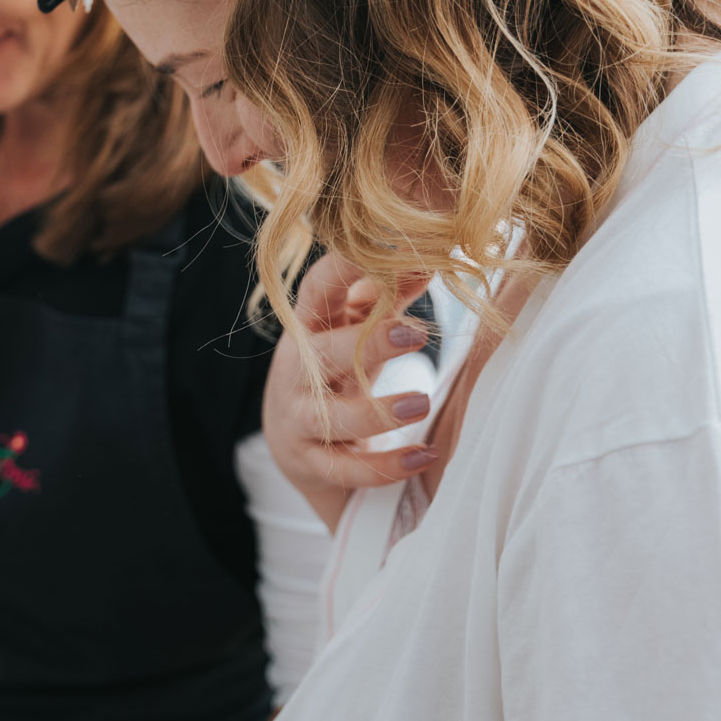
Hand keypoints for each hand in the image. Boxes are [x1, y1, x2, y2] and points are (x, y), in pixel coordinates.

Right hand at [263, 254, 436, 528]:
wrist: (292, 439)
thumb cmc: (334, 370)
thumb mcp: (352, 329)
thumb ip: (387, 295)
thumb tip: (429, 257)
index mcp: (309, 327)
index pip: (318, 291)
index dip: (344, 269)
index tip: (388, 252)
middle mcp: (297, 372)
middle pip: (321, 353)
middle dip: (365, 343)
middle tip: (413, 335)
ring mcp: (299, 419)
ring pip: (330, 418)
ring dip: (376, 411)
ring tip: (422, 403)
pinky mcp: (310, 462)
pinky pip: (344, 469)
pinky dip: (384, 467)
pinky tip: (424, 457)